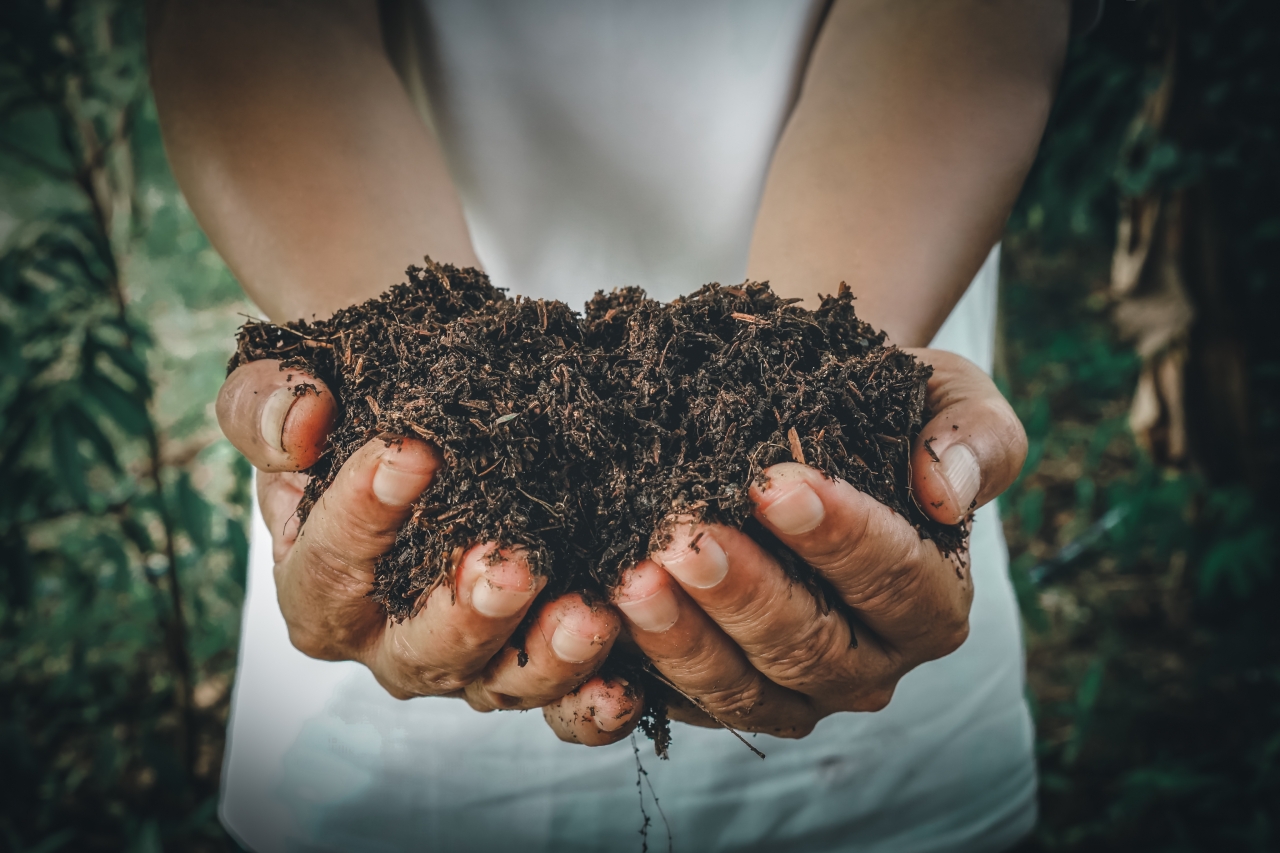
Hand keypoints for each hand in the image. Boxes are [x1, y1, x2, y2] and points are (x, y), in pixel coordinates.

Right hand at [217, 360, 629, 738]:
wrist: (423, 420)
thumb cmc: (348, 411)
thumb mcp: (282, 393)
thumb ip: (266, 406)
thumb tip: (300, 423)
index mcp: (316, 589)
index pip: (330, 564)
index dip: (364, 513)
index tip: (411, 452)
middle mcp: (387, 642)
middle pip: (421, 649)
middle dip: (469, 612)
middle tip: (512, 564)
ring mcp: (465, 662)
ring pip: (500, 684)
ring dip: (547, 659)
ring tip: (589, 617)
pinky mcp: (530, 666)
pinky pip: (560, 706)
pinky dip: (592, 706)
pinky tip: (627, 683)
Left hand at [542, 349, 1025, 742]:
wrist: (811, 421)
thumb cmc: (886, 407)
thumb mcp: (950, 396)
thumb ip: (973, 437)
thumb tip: (947, 492)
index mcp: (933, 602)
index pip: (894, 579)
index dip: (838, 536)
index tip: (775, 484)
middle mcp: (870, 662)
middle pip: (811, 647)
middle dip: (745, 593)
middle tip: (685, 537)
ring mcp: (797, 691)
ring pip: (744, 689)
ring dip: (684, 638)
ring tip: (632, 577)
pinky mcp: (726, 696)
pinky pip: (683, 702)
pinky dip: (640, 670)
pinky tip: (598, 622)